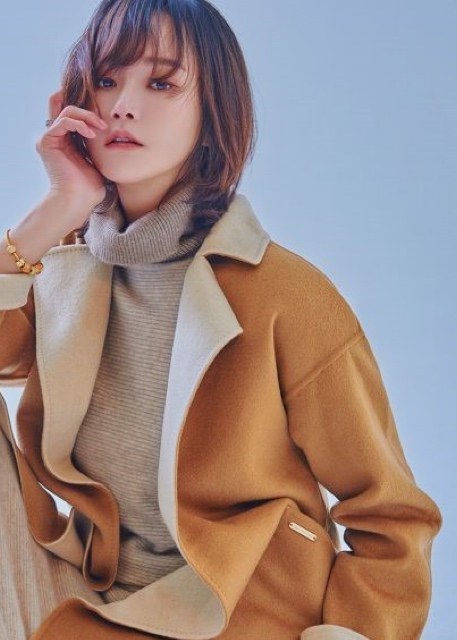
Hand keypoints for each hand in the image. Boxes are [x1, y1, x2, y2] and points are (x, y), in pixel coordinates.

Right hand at [35, 89, 108, 226]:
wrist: (77, 201)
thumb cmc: (89, 189)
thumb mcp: (98, 162)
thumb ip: (98, 146)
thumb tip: (112, 135)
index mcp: (66, 142)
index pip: (73, 115)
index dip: (88, 111)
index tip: (105, 122)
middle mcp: (56, 138)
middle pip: (68, 108)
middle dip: (88, 111)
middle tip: (103, 124)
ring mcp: (50, 139)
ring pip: (67, 111)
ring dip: (87, 117)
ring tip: (100, 128)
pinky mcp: (46, 142)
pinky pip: (63, 122)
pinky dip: (79, 124)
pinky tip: (91, 134)